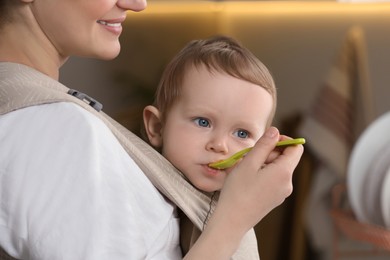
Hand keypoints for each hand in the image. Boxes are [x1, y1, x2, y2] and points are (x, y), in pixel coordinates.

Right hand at [185, 127, 303, 258]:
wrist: (232, 220)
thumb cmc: (238, 191)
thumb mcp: (249, 163)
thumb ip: (264, 145)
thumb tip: (275, 131)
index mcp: (284, 172)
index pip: (296, 148)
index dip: (284, 140)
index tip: (267, 141)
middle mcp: (287, 183)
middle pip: (287, 158)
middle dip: (270, 152)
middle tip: (250, 156)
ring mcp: (282, 193)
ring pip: (279, 169)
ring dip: (265, 163)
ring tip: (246, 169)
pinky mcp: (275, 199)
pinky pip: (274, 179)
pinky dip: (264, 174)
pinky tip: (248, 179)